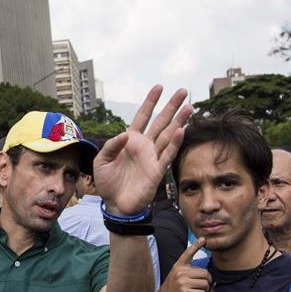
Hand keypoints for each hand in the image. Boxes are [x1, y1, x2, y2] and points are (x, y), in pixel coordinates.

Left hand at [93, 85, 191, 214]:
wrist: (114, 204)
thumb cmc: (107, 182)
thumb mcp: (101, 161)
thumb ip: (110, 146)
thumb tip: (125, 135)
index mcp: (130, 140)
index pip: (142, 117)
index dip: (150, 102)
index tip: (159, 87)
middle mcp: (144, 146)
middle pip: (160, 122)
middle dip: (171, 106)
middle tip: (183, 91)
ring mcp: (152, 157)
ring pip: (168, 135)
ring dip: (179, 121)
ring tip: (188, 107)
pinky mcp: (157, 170)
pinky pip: (167, 154)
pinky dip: (174, 143)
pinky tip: (180, 131)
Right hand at [152, 238, 210, 291]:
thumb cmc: (171, 290)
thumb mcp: (176, 276)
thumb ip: (187, 271)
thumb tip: (206, 274)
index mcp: (178, 266)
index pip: (188, 253)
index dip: (196, 245)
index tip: (203, 239)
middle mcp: (180, 272)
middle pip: (205, 273)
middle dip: (207, 281)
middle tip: (203, 286)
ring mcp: (182, 282)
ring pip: (205, 283)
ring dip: (205, 290)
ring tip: (197, 291)